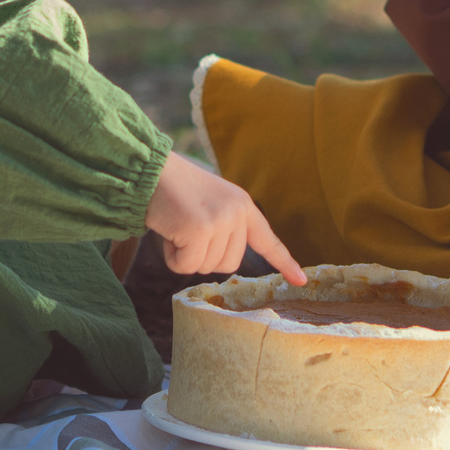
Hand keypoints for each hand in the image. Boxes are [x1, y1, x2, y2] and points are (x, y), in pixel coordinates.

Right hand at [144, 153, 306, 285]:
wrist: (149, 169)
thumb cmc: (172, 190)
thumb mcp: (209, 204)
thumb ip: (224, 227)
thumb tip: (226, 260)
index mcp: (242, 205)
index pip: (267, 239)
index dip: (284, 262)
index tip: (300, 280)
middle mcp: (237, 212)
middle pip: (229, 264)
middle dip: (202, 256)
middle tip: (186, 230)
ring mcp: (221, 220)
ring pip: (206, 267)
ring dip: (185, 255)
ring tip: (176, 226)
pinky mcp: (200, 230)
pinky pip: (185, 266)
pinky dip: (172, 257)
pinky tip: (168, 231)